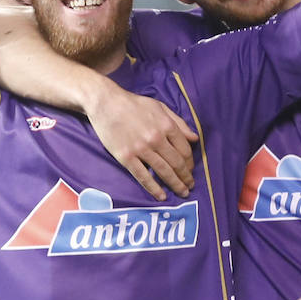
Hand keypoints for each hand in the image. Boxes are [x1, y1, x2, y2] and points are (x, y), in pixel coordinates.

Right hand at [84, 85, 197, 199]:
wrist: (105, 103)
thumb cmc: (133, 104)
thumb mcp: (160, 107)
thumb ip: (179, 122)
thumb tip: (195, 138)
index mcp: (166, 125)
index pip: (185, 149)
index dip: (190, 162)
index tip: (190, 170)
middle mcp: (156, 138)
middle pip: (177, 163)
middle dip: (186, 177)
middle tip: (190, 186)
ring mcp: (141, 149)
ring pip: (163, 171)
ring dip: (175, 184)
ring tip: (182, 192)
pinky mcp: (126, 157)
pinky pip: (143, 176)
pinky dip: (154, 188)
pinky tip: (161, 196)